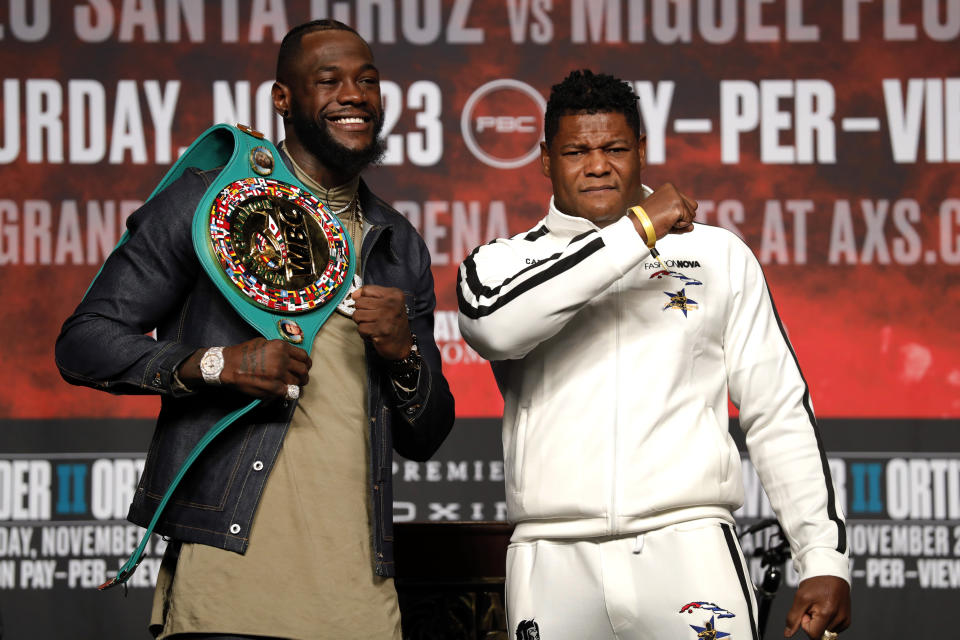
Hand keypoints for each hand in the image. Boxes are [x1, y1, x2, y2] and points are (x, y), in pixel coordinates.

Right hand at [179, 338, 311, 398]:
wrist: (227, 365)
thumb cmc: (243, 353)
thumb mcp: (263, 342)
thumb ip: (279, 349)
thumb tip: (290, 356)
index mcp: (281, 347)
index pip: (303, 356)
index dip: (306, 363)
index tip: (305, 367)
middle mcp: (282, 359)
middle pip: (304, 370)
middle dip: (304, 376)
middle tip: (301, 379)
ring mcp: (278, 374)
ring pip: (297, 382)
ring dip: (297, 385)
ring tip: (292, 386)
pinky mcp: (273, 387)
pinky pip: (288, 393)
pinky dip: (288, 393)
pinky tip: (284, 392)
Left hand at [351, 284, 412, 359]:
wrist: (403, 344)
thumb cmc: (393, 323)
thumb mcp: (387, 303)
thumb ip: (371, 295)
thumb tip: (354, 295)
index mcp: (394, 294)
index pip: (367, 290)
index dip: (364, 299)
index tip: (371, 306)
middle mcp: (392, 304)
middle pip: (359, 302)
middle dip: (362, 312)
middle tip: (373, 318)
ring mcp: (386, 317)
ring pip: (357, 315)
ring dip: (362, 323)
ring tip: (372, 325)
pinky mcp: (380, 331)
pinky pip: (360, 328)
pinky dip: (364, 333)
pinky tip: (374, 333)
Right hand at [630, 182, 696, 242]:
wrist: (637, 226)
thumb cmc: (645, 221)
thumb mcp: (663, 214)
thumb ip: (679, 218)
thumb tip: (691, 226)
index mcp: (668, 188)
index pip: (686, 202)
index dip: (679, 214)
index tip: (664, 216)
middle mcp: (673, 190)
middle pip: (693, 207)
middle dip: (683, 218)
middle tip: (666, 220)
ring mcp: (676, 197)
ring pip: (692, 215)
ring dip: (681, 223)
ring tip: (665, 221)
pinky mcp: (678, 207)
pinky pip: (688, 222)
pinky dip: (679, 227)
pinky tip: (667, 223)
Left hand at [784, 576, 850, 638]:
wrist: (830, 571)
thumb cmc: (816, 581)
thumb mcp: (800, 598)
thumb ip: (793, 618)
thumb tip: (788, 634)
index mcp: (827, 614)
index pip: (813, 635)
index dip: (806, 624)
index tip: (806, 611)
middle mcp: (839, 619)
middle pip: (820, 634)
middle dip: (813, 623)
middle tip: (812, 607)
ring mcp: (844, 620)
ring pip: (826, 631)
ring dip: (820, 621)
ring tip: (820, 605)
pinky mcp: (847, 619)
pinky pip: (833, 628)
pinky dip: (827, 620)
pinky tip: (826, 607)